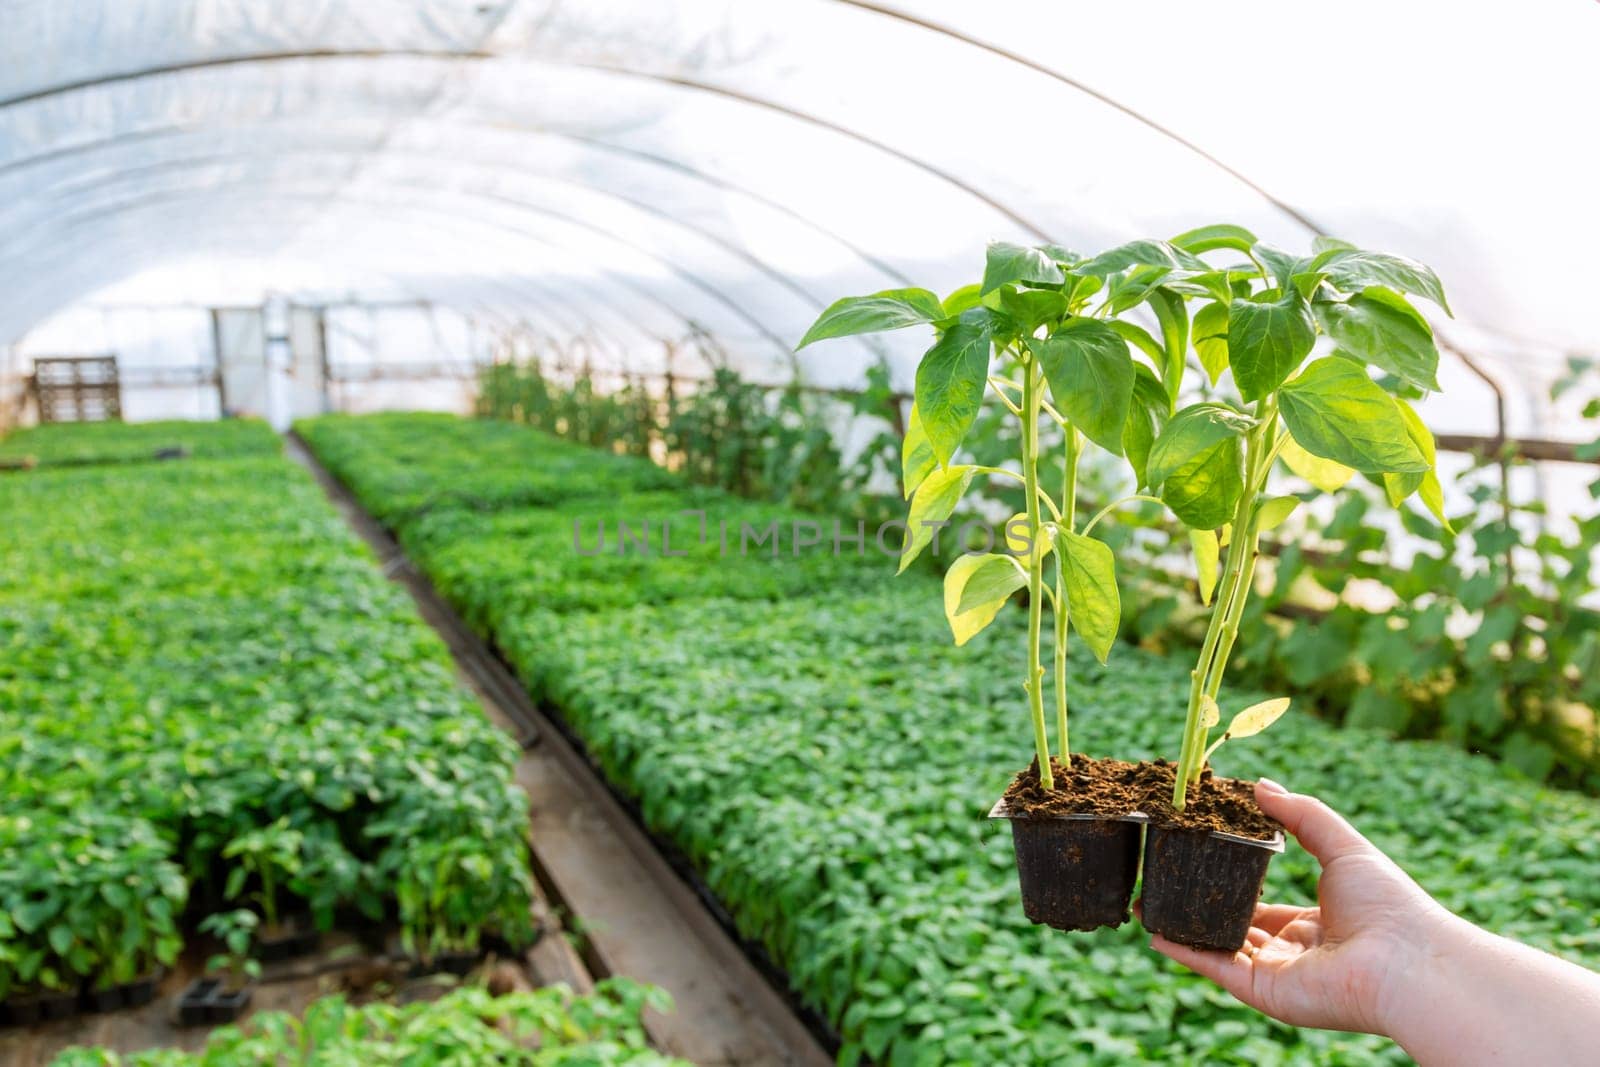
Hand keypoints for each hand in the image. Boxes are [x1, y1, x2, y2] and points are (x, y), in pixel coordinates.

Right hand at [1148, 777, 1456, 1036]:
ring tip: (1146, 904)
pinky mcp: (1266, 993)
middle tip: (1166, 883)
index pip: (1266, 908)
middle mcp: (1295, 952)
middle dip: (1201, 909)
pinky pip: (1218, 970)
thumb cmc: (1387, 904)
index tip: (1203, 862)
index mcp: (1316, 923)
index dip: (1235, 887)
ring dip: (1184, 927)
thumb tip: (1261, 785)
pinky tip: (1156, 932)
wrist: (1406, 961)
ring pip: (1221, 948)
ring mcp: (1278, 974)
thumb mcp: (1341, 844)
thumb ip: (1301, 814)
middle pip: (1238, 929)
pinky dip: (1186, 952)